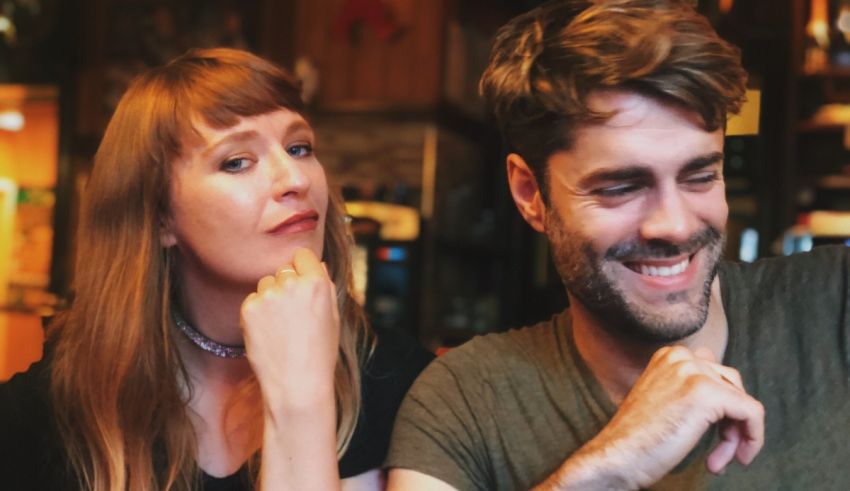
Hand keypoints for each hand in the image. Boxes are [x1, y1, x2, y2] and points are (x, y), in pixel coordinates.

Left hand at [240, 247, 339, 410]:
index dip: (303, 268)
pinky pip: (252, 300)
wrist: (297, 384)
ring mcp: (268, 296)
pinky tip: (269, 333)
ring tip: (281, 327)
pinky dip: (257, 313)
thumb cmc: (319, 353)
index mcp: (317, 283)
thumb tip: (315, 263)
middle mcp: (292, 284)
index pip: (302, 255)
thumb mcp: (332, 316)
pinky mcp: (249, 309)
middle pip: (283, 270)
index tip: (303, 283)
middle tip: (293, 315)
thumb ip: (324, 286)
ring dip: (271, 298)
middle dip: (287, 285)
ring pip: (266, 284)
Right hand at [542, 346, 763, 489]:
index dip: (722, 412)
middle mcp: (681, 357)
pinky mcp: (708, 393)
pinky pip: (753, 413)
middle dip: (732, 423)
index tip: (714, 440)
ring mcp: (694, 372)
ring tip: (720, 461)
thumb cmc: (638, 439)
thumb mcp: (664, 400)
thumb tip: (731, 401)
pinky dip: (753, 438)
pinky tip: (736, 459)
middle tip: (720, 454)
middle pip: (733, 386)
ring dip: (738, 435)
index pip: (717, 375)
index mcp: (670, 355)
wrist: (617, 456)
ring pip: (744, 401)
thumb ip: (690, 389)